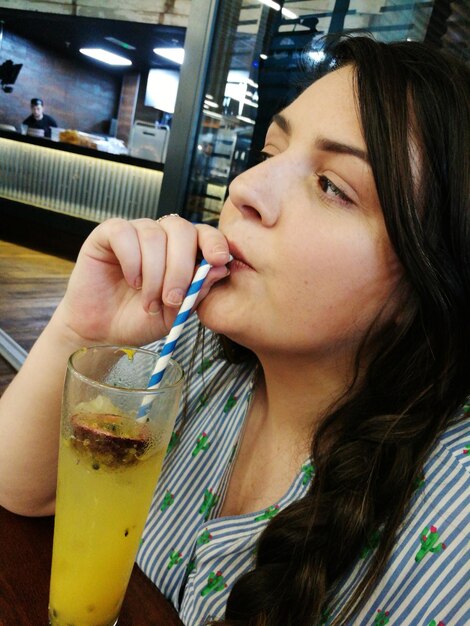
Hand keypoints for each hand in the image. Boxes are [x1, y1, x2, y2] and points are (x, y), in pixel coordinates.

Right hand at [56, 217, 230, 346]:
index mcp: (183, 251)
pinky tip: (132, 281)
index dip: (213, 242)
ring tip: (148, 301)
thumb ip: (198, 291)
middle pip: (181, 230)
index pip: (204, 233)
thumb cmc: (140, 320)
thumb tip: (221, 269)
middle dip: (180, 268)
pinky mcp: (108, 234)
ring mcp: (135, 232)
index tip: (219, 260)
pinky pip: (124, 233)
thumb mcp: (177, 313)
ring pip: (153, 234)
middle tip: (173, 299)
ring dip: (153, 273)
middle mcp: (161, 236)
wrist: (104, 333)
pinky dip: (131, 260)